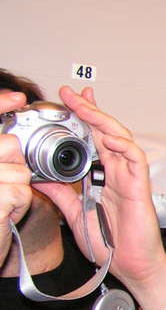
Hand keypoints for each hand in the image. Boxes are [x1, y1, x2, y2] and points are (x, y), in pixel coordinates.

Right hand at [0, 91, 32, 265]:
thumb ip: (4, 158)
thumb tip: (14, 142)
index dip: (0, 106)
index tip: (18, 97)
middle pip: (7, 145)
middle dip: (16, 162)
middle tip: (7, 181)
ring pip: (17, 169)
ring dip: (18, 186)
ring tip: (3, 200)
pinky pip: (19, 191)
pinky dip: (18, 202)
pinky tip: (5, 211)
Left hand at [34, 86, 165, 290]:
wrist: (132, 266)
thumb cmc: (111, 245)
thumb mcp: (74, 216)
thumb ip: (61, 194)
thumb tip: (39, 177)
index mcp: (102, 177)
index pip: (93, 138)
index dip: (84, 117)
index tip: (68, 99)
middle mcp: (116, 173)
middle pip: (105, 132)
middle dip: (90, 110)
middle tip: (72, 93)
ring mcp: (130, 179)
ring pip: (122, 139)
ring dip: (104, 121)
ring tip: (88, 106)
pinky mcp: (140, 189)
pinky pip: (137, 160)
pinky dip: (126, 147)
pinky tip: (112, 139)